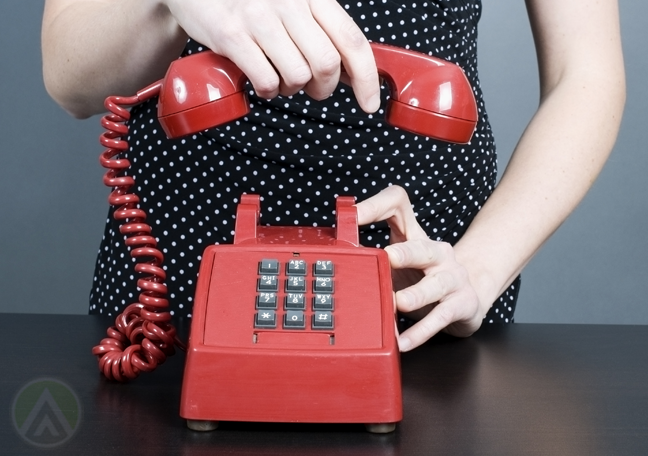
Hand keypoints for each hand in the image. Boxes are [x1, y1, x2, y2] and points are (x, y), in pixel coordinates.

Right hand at [163, 0, 379, 111]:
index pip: (352, 40)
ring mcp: (259, 17)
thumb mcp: (294, 9)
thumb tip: (355, 75)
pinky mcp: (232, 34)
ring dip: (292, 89)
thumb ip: (323, 34)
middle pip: (327, 64)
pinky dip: (268, 91)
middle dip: (324, 88)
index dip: (367, 78)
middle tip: (311, 88)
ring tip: (278, 77)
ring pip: (298, 76)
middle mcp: (289, 2)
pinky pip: (266, 81)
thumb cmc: (251, 5)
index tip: (370, 103)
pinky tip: (260, 80)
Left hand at [355, 186, 485, 350]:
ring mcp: (453, 277)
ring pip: (436, 285)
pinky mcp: (463, 303)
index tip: (354, 215)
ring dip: (416, 295)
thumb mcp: (400, 261)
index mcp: (417, 236)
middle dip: (405, 253)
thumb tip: (338, 253)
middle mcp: (438, 252)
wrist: (468, 297)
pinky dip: (421, 331)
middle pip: (423, 246)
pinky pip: (441, 318)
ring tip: (399, 303)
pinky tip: (404, 341)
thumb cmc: (425, 277)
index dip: (376, 206)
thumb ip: (374, 255)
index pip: (398, 204)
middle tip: (388, 258)